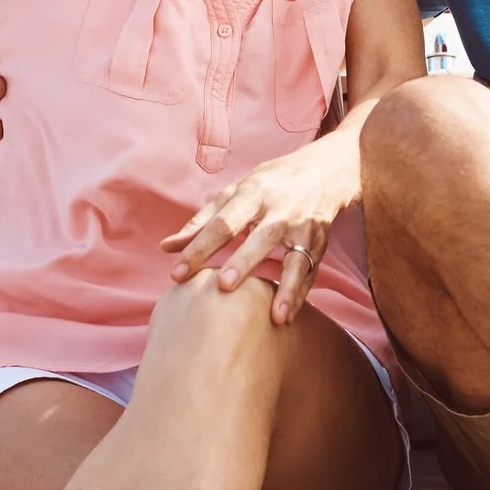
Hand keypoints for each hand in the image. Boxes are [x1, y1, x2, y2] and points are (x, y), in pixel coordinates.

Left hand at [158, 141, 357, 325]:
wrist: (324, 171)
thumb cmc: (268, 185)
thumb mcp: (234, 193)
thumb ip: (201, 222)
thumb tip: (166, 248)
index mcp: (253, 194)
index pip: (222, 223)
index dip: (199, 247)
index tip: (177, 273)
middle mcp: (280, 210)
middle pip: (261, 238)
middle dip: (244, 261)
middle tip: (224, 286)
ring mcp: (303, 227)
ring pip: (296, 259)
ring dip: (286, 287)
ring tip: (274, 315)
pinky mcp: (319, 243)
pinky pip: (310, 272)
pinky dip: (300, 295)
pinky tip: (286, 317)